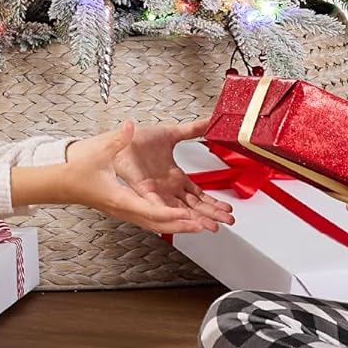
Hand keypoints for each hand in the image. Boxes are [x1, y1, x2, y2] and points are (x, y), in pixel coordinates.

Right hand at [63, 122, 231, 234]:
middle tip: (208, 226)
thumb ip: (118, 138)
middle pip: (160, 224)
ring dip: (179, 224)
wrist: (60, 182)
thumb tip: (130, 126)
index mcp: (121, 199)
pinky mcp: (126, 208)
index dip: (173, 216)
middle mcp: (125, 210)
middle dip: (185, 225)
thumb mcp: (100, 150)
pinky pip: (151, 218)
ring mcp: (125, 211)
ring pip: (157, 224)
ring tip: (202, 225)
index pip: (152, 212)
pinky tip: (180, 216)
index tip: (192, 217)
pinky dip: (168, 219)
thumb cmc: (77, 170)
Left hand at [111, 117, 232, 225]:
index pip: (198, 195)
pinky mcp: (143, 191)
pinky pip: (159, 207)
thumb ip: (192, 129)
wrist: (119, 138)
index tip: (227, 209)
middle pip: (194, 207)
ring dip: (196, 219)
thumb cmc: (138, 140)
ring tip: (211, 226)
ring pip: (180, 211)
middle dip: (212, 214)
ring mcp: (156, 192)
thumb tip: (209, 121)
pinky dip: (173, 214)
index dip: (213, 203)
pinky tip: (186, 219)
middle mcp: (167, 189)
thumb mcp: (171, 134)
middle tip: (228, 221)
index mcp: (174, 178)